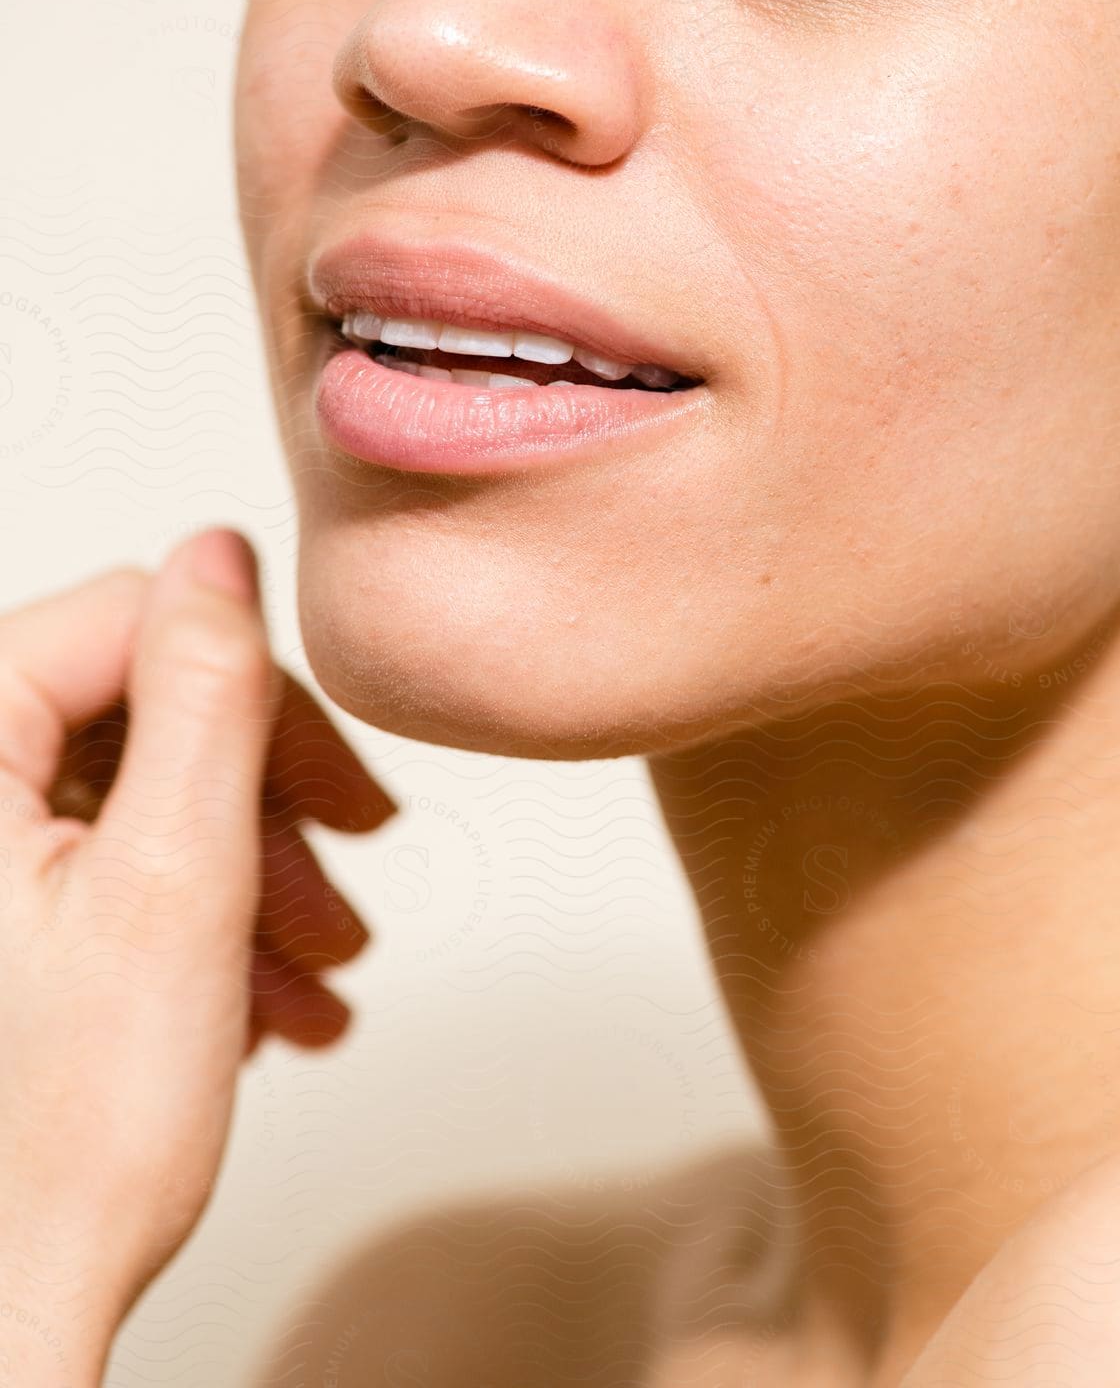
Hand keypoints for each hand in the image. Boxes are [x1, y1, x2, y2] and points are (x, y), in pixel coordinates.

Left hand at [0, 530, 397, 1381]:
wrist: (0, 1313)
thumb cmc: (54, 1149)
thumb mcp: (174, 887)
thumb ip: (206, 696)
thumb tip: (222, 553)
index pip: (128, 622)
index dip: (255, 699)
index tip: (334, 787)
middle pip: (142, 713)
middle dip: (266, 810)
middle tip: (341, 892)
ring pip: (138, 795)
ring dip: (250, 877)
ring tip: (313, 976)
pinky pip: (107, 863)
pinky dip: (199, 918)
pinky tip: (255, 998)